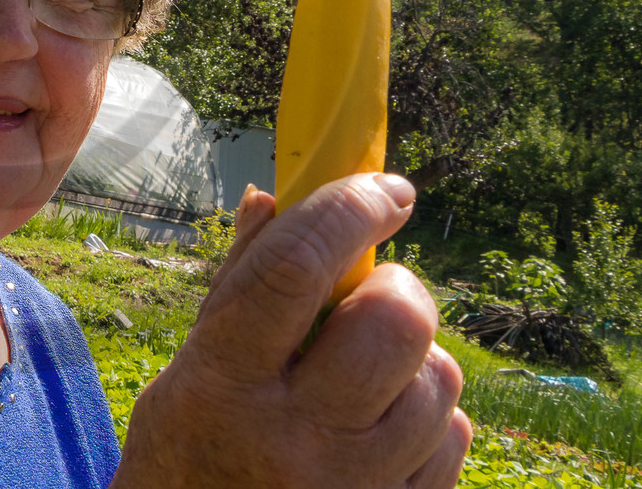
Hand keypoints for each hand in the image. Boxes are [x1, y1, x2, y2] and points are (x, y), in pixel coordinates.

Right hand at [112, 174, 470, 488]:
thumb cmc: (188, 455)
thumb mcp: (190, 372)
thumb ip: (239, 286)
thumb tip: (275, 198)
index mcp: (223, 384)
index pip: (296, 268)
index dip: (348, 209)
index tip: (383, 187)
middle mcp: (293, 441)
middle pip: (394, 323)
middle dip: (397, 287)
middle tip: (374, 294)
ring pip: (438, 380)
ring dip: (415, 359)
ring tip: (369, 375)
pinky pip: (454, 438)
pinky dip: (430, 417)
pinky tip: (382, 427)